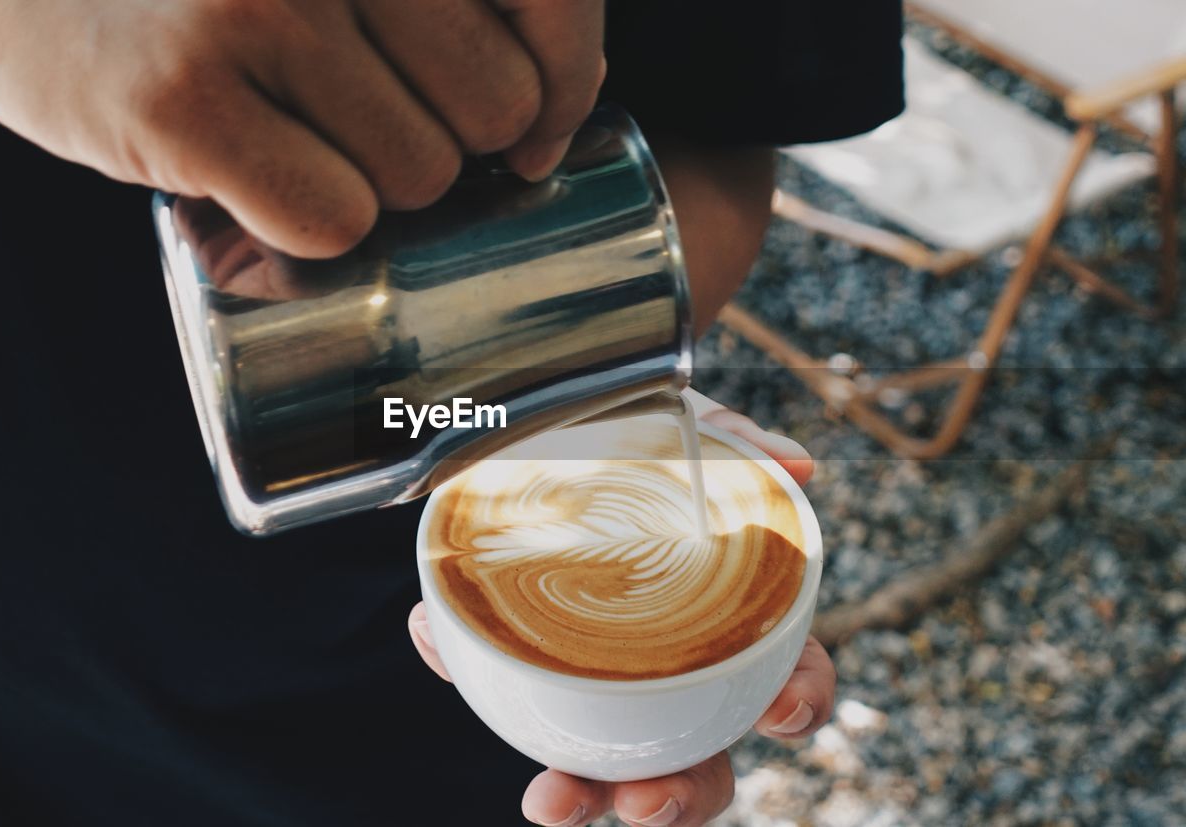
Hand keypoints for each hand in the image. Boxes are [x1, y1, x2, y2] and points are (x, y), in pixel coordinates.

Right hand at [0, 0, 603, 257]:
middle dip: (449, 144)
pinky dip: (308, 228)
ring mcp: (257, 7)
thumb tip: (562, 105)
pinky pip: (333, 219)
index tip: (532, 135)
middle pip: (494, 109)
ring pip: (419, 175)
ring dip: (374, 189)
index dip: (566, 81)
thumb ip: (428, 4)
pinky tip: (252, 182)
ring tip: (294, 140)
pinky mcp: (184, 97)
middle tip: (368, 130)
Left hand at [408, 392, 834, 825]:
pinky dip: (465, 663)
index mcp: (727, 622)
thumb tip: (799, 462)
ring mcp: (598, 678)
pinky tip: (436, 637)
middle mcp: (673, 671)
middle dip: (681, 798)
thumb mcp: (680, 429)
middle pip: (703, 761)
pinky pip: (498, 682)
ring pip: (610, 769)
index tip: (779, 711)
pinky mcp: (521, 656)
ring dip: (586, 797)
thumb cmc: (632, 446)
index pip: (789, 677)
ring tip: (552, 803)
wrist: (543, 426)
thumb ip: (735, 442)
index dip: (799, 702)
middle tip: (643, 801)